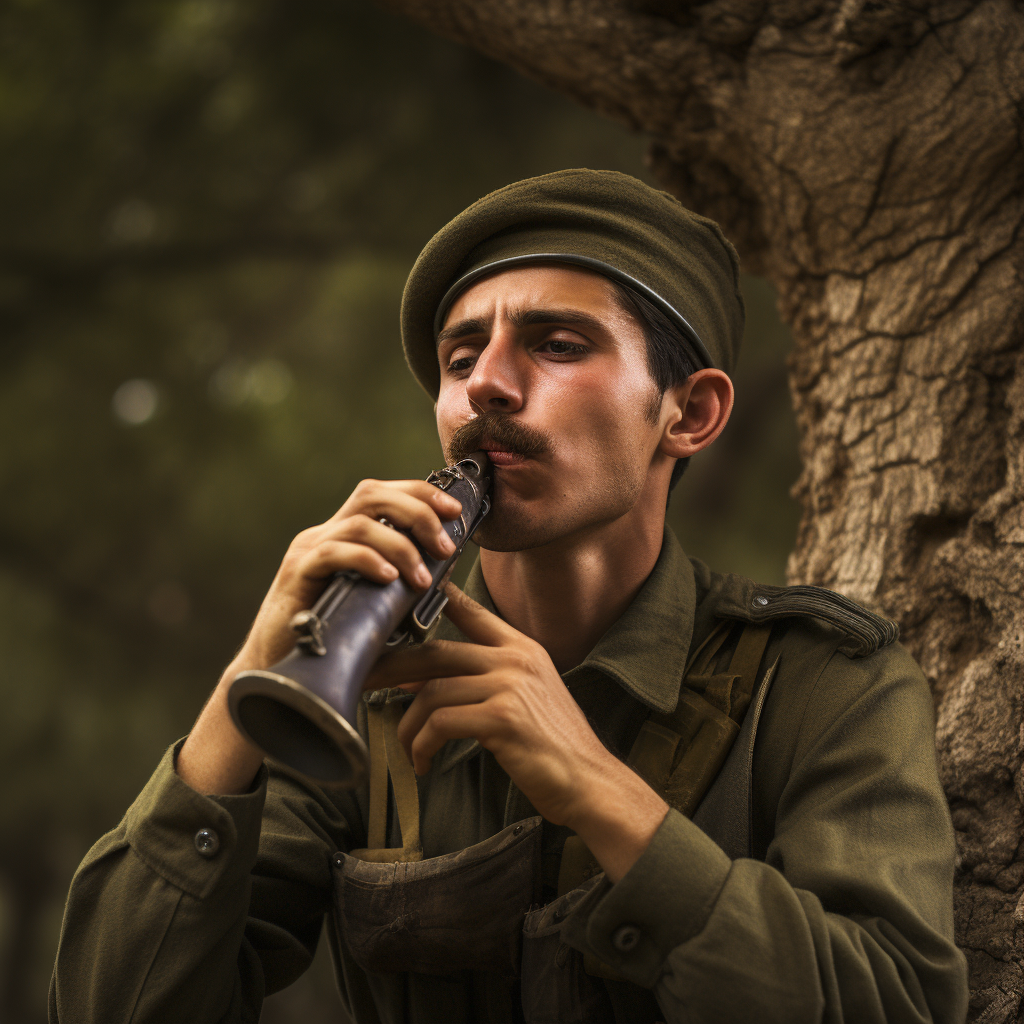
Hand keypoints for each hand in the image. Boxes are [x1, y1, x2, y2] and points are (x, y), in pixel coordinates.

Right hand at [177, 477, 461, 795]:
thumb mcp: (376, 612)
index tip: (454, 510)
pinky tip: (389, 579)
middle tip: (445, 544)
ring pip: (358, 523)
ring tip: (422, 578)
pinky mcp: (296, 575)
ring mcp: (308, 552)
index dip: (421, 493)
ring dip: (400, 546)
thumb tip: (448, 586)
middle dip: (417, 511)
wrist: (280, 674)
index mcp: (344, 536)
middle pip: (372, 494)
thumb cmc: (331, 643)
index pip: (383, 494)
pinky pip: (333, 554)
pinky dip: (366, 560)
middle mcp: (325, 536)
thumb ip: (404, 594)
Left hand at [368, 584, 654, 833]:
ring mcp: (510, 685)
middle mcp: (516, 659)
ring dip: (408, 725)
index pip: (470, 611)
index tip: (400, 601)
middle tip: (361, 680)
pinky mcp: (502, 718)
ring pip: (432, 690)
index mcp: (522, 649)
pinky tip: (423, 762)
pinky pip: (440, 723)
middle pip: (435, 651)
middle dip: (391, 667)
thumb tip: (418, 679)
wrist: (590, 782)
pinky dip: (421, 745)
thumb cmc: (552, 748)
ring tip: (407, 748)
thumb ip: (478, 682)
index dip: (434, 600)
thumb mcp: (522, 700)